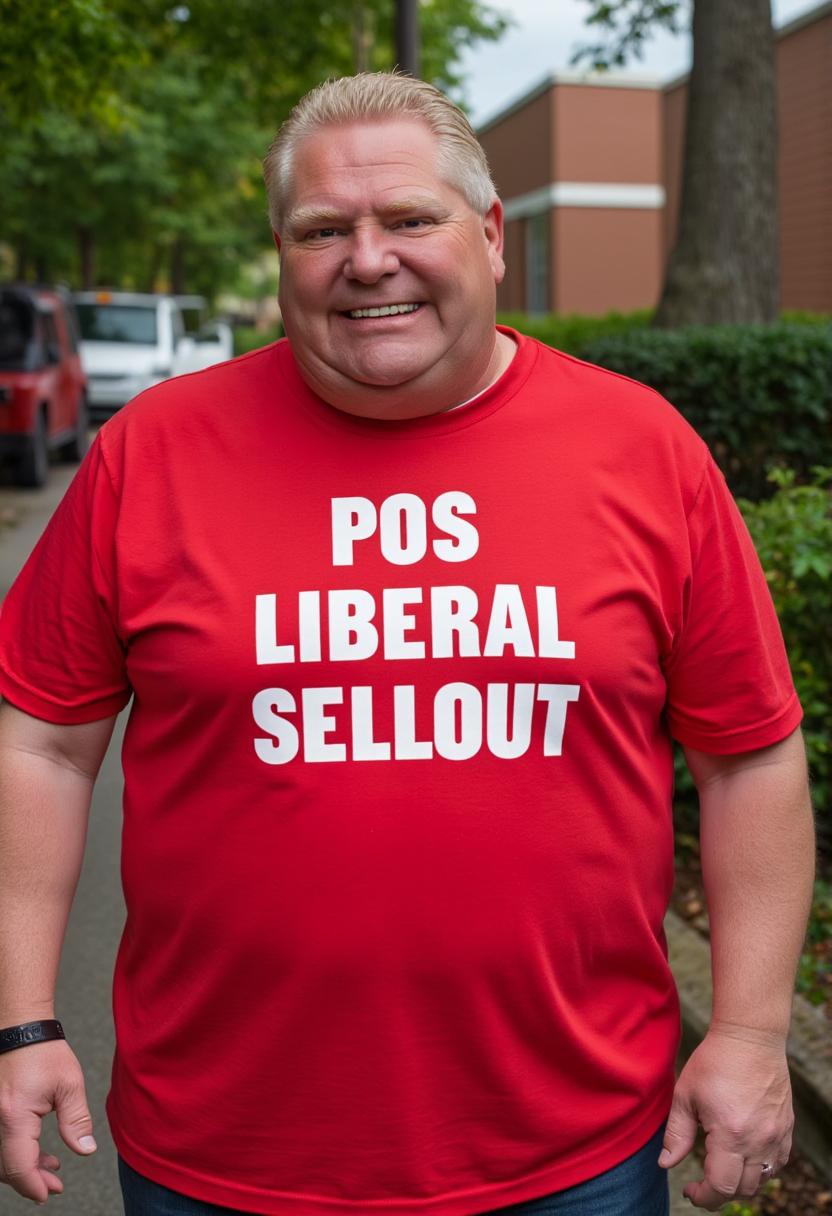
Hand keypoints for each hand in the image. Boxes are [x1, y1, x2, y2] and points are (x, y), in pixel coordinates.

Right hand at [0, 1041, 96, 1204]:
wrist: (20, 1030)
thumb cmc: (44, 1052)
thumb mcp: (69, 1085)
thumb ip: (76, 1120)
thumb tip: (86, 1150)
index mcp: (14, 1116)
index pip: (19, 1165)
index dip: (33, 1185)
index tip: (49, 1194)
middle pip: (7, 1167)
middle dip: (31, 1181)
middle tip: (55, 1186)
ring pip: (3, 1158)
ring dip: (25, 1169)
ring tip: (52, 1170)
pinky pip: (2, 1143)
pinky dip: (19, 1154)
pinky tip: (40, 1155)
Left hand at [657, 1023, 793, 1210]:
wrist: (750, 1037)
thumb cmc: (714, 1062)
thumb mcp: (686, 1095)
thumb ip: (676, 1134)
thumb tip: (666, 1163)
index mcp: (731, 1134)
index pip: (721, 1187)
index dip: (704, 1197)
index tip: (690, 1191)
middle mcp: (759, 1140)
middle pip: (743, 1189)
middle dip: (719, 1192)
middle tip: (702, 1182)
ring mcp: (777, 1135)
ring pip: (762, 1180)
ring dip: (740, 1182)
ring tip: (721, 1167)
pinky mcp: (787, 1128)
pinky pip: (777, 1164)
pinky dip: (761, 1170)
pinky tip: (744, 1156)